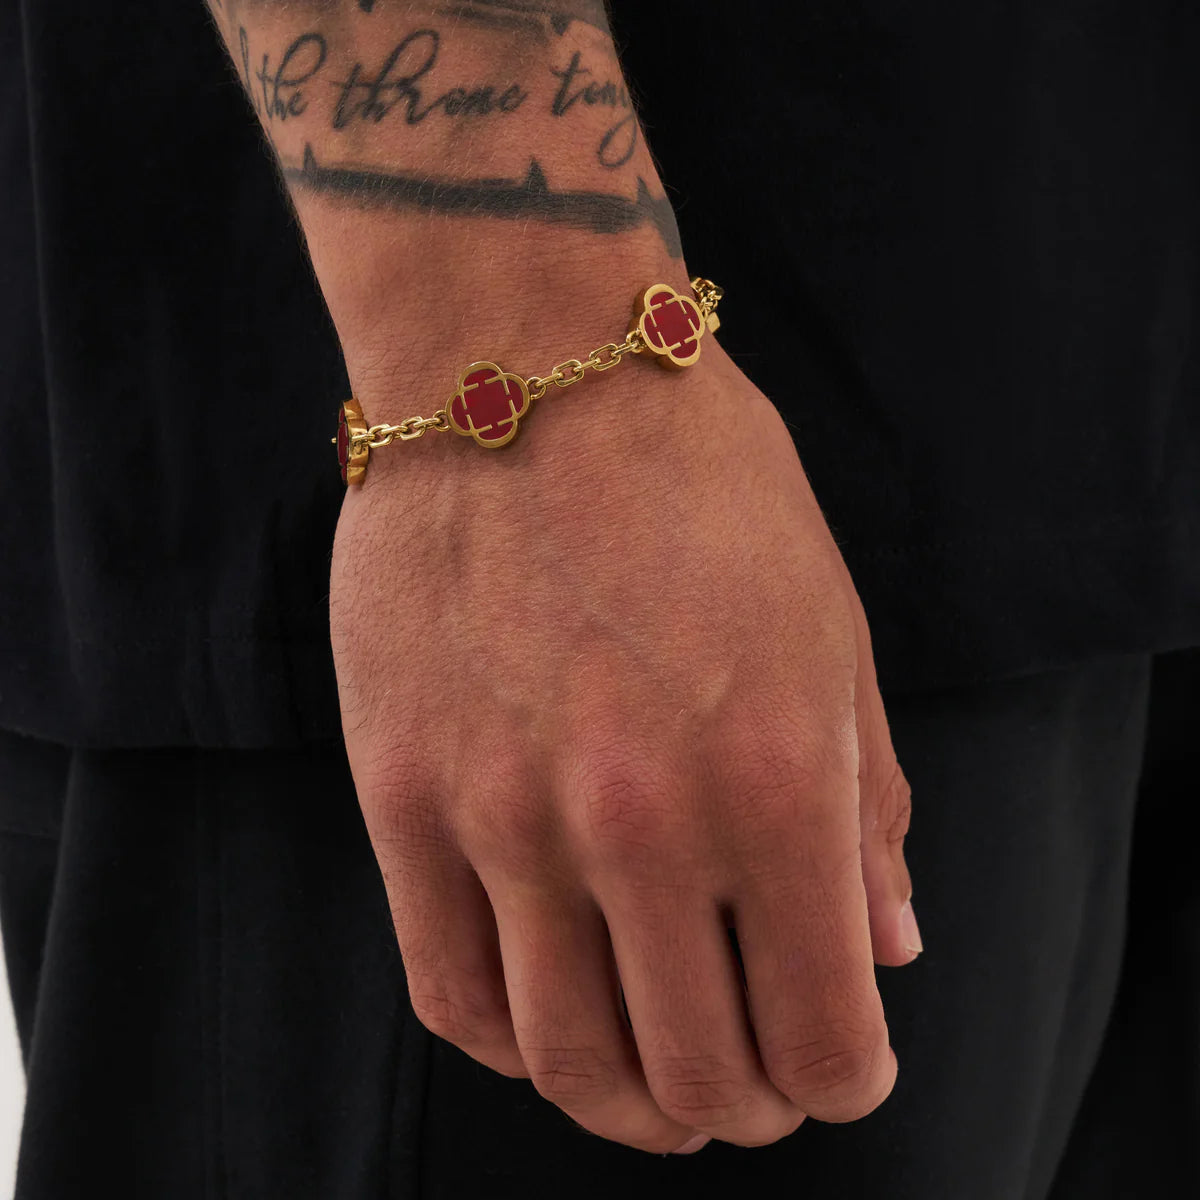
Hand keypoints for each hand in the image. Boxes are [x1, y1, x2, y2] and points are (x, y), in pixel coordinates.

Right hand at [331, 336, 918, 1153]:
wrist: (524, 368)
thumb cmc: (701, 482)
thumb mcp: (830, 627)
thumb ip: (864, 807)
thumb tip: (885, 951)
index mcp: (773, 781)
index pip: (825, 1033)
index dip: (844, 1078)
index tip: (841, 1065)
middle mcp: (637, 822)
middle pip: (694, 1072)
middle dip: (743, 1107)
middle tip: (750, 1088)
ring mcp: (502, 815)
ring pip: (566, 1060)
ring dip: (628, 1105)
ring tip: (655, 1088)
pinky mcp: (399, 793)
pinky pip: (450, 991)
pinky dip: (513, 1047)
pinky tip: (549, 1025)